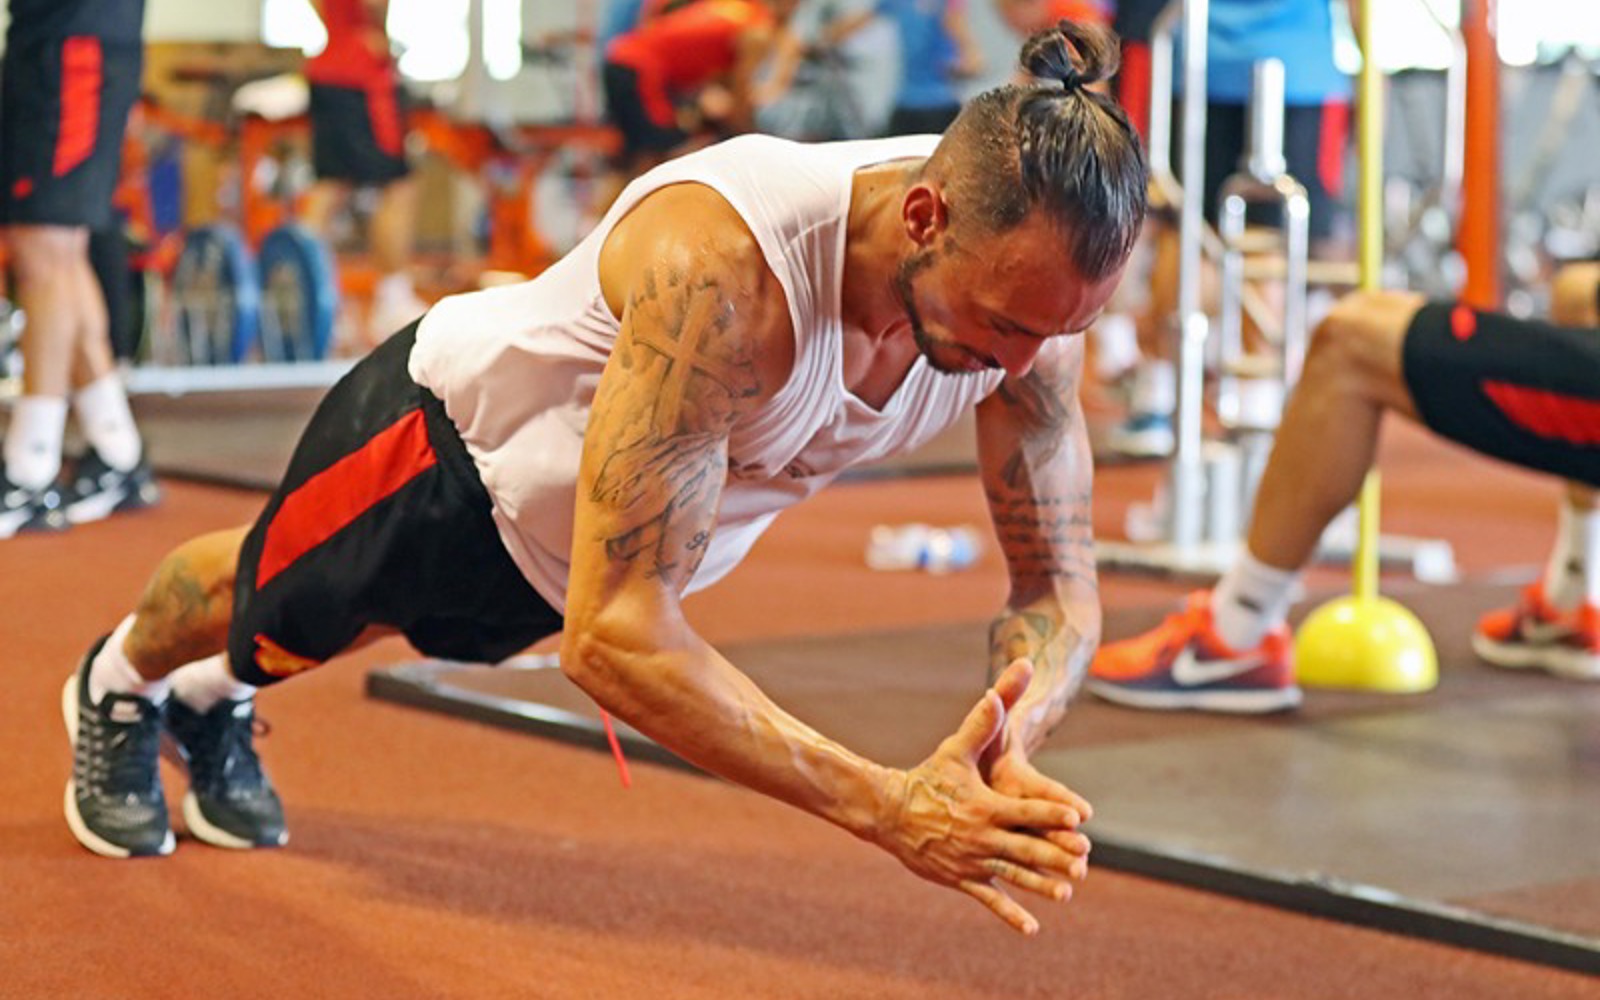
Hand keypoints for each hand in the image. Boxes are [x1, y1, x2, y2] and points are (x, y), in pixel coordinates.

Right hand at [871, 661, 1087, 935]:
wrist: (889, 812)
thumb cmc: (927, 779)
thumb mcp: (955, 751)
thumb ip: (980, 725)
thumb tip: (995, 694)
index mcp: (985, 806)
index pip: (1026, 809)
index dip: (1052, 812)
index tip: (1078, 818)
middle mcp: (981, 837)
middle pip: (1025, 847)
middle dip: (1055, 853)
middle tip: (1083, 859)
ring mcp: (971, 861)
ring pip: (1013, 875)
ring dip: (1040, 885)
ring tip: (1066, 893)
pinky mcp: (961, 879)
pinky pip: (989, 899)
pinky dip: (1010, 914)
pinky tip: (1032, 928)